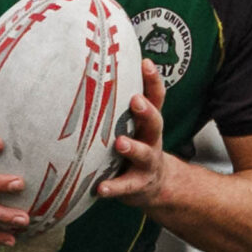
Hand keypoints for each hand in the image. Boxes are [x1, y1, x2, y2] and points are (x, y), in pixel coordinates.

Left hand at [96, 59, 173, 207]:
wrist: (154, 186)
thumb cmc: (137, 146)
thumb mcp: (135, 125)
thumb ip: (120, 105)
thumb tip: (95, 70)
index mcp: (148, 123)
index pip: (156, 98)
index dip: (153, 81)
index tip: (145, 63)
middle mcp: (151, 140)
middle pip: (155, 123)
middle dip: (147, 111)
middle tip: (136, 100)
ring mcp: (147, 164)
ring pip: (144, 154)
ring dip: (132, 148)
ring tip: (120, 143)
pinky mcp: (137, 185)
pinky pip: (125, 187)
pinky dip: (114, 188)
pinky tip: (101, 188)